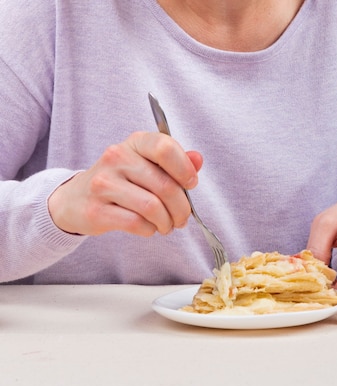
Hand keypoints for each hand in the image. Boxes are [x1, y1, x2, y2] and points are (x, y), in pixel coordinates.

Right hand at [48, 131, 202, 235]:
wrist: (76, 200)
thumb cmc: (121, 181)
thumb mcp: (147, 164)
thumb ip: (175, 162)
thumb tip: (198, 159)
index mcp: (134, 143)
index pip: (165, 147)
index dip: (185, 169)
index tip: (191, 184)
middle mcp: (117, 158)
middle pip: (165, 186)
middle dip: (182, 208)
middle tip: (182, 218)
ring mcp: (103, 184)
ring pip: (152, 207)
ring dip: (166, 222)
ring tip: (166, 224)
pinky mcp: (96, 210)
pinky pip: (136, 223)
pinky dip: (149, 229)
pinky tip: (149, 227)